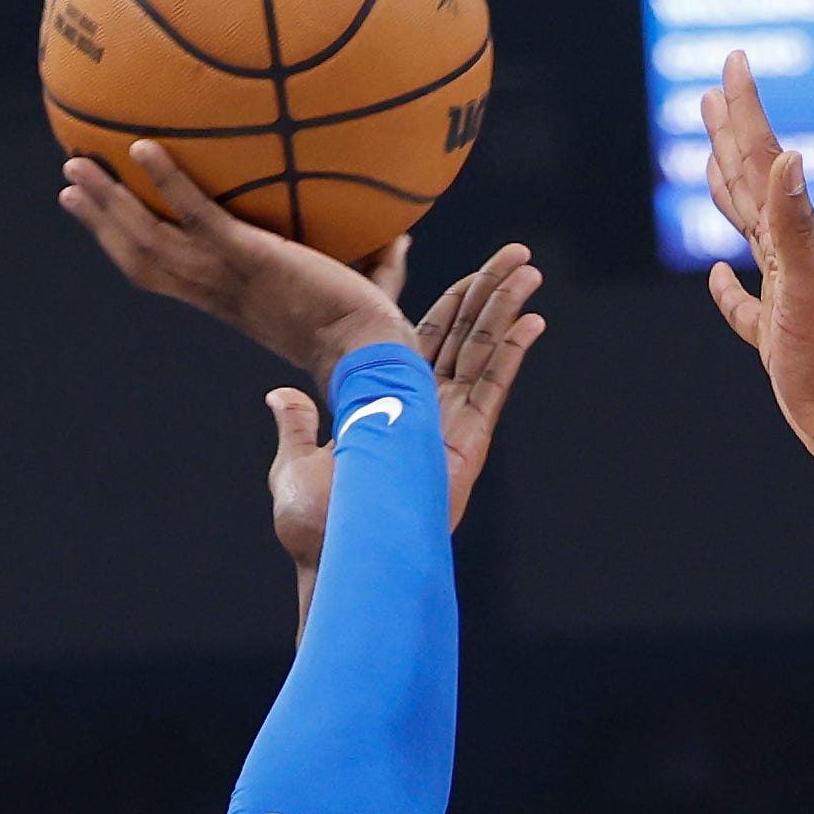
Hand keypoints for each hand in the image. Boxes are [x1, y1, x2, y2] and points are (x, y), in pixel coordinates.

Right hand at [60, 144, 415, 377]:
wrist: (372, 351)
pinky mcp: (250, 256)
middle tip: (68, 184)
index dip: (129, 247)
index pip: (165, 275)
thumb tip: (404, 235)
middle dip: (101, 223)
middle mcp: (217, 290)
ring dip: (110, 203)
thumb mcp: (370, 288)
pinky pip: (197, 215)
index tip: (101, 219)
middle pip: (140, 258)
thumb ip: (380, 262)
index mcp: (229, 299)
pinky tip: (142, 147)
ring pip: (149, 240)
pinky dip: (168, 182)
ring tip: (75, 164)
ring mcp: (229, 275)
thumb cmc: (372, 329)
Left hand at [268, 238, 548, 585]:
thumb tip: (280, 394)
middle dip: (486, 291)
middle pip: (461, 335)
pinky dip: (513, 354)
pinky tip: (532, 320)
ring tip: (528, 265)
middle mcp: (425, 410)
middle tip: (514, 251)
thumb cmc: (314, 528)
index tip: (445, 264)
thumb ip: (298, 425)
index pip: (413, 338)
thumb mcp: (294, 464)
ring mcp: (449, 426)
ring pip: (482, 351)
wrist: (336, 562)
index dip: (430, 300)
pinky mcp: (467, 446)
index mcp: (387, 405)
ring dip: (506, 307)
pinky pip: (493, 389)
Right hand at [699, 51, 813, 456]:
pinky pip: (743, 302)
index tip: (734, 62)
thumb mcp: (806, 289)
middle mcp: (791, 258)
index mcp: (793, 241)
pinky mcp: (777, 337)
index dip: (745, 110)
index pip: (763, 160)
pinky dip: (725, 286)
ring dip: (729, 188)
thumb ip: (795, 223)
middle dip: (733, 133)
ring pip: (748, 229)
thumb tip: (788, 153)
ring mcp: (784, 295)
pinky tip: (717, 273)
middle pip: (753, 182)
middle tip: (716, 89)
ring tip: (712, 155)